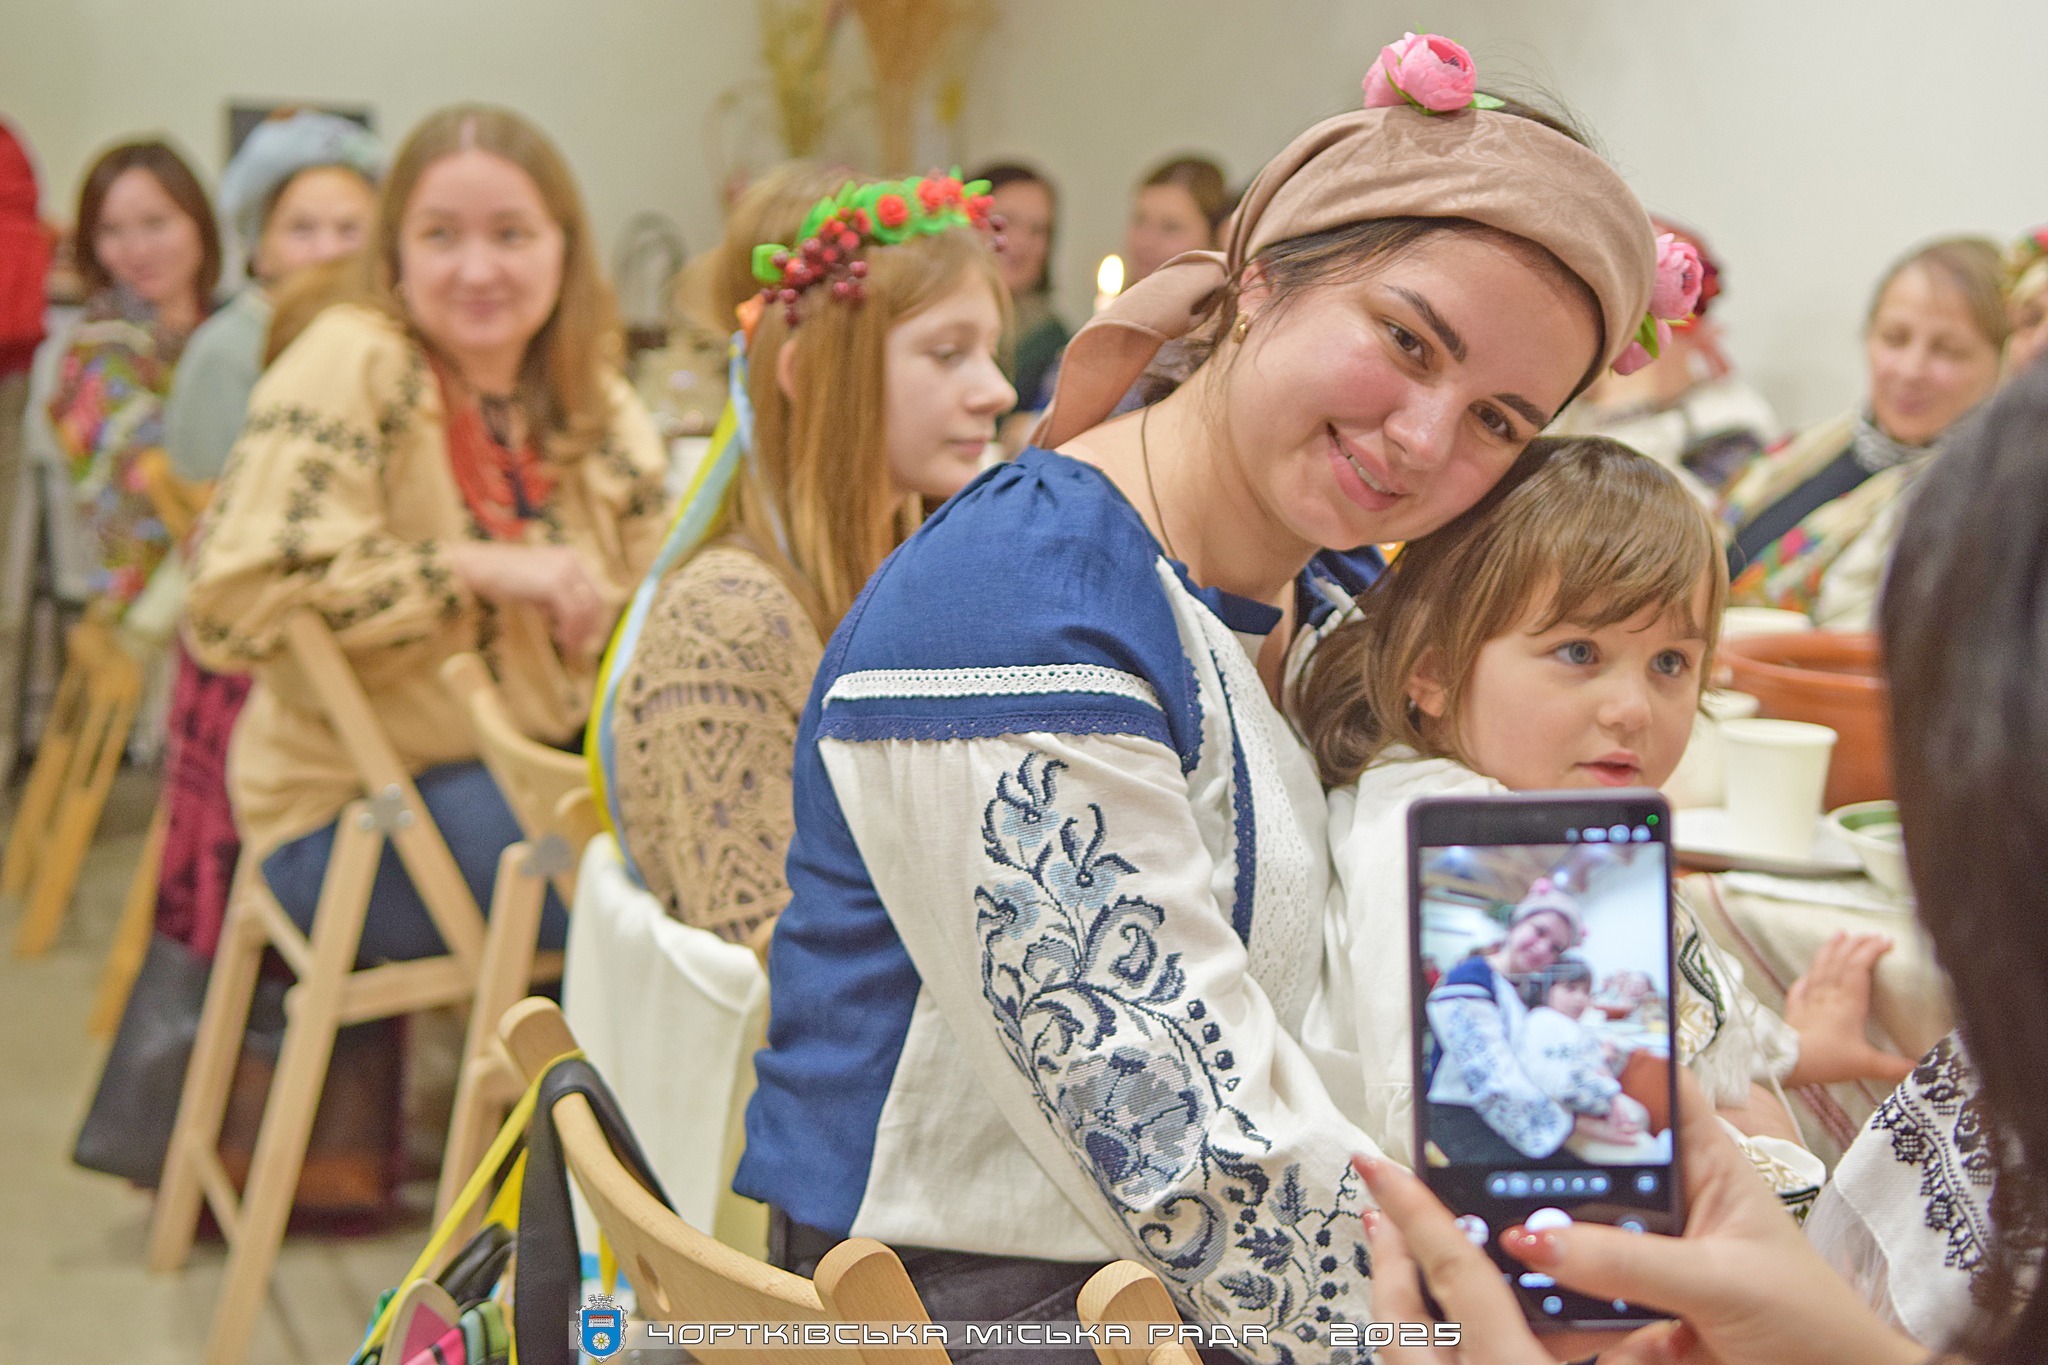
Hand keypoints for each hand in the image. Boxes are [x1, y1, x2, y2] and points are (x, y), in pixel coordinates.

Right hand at [446, 542, 610, 655]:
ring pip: (585, 609)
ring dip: (579, 632)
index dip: (593, 617)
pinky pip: (572, 613)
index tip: (585, 636)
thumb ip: (556, 599)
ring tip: (568, 646)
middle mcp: (571, 561)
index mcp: (570, 558)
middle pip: (595, 600)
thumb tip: (572, 624)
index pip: (594, 591)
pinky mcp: (554, 583)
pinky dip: (570, 630)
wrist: (479, 567)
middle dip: (589, 627)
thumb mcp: (537, 587)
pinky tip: (561, 639)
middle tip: (579, 646)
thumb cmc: (503, 578)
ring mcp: (564, 570)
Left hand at [1354, 1154, 1653, 1363]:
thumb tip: (1664, 1325)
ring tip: (1403, 1261)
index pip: (1453, 1271)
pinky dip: (1411, 1339)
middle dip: (1390, 1253)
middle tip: (1387, 1208)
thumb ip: (1637, 1355)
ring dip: (1395, 1296)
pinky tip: (1433, 1331)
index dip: (1418, 1212)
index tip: (1381, 1168)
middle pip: (1397, 1306)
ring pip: (1390, 1341)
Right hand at [1495, 1069, 1924, 1364]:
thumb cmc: (1811, 1325)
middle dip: (1536, 1154)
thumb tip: (1536, 1236)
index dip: (1595, 1057)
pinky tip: (1509, 1301)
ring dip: (1533, 1233)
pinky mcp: (1629, 1307)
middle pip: (1591, 1158)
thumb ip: (1630, 1261)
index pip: (1646, 1085)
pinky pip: (1572, 1298)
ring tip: (1479, 1226)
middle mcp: (1668, 1199)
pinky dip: (1543, 1303)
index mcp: (1704, 1163)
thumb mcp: (1721, 1281)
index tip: (1527, 1039)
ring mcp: (1646, 1253)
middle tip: (1473, 1144)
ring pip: (1574, 1228)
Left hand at [1782, 930, 1915, 1086]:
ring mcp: (1809, 1000)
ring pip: (1820, 967)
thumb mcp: (1867, 1064)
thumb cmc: (1828, 1059)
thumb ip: (1894, 1066)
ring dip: (1830, 949)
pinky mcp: (1794, 1009)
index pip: (1859, 966)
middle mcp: (1828, 994)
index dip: (1871, 950)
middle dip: (1855, 944)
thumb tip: (1921, 1069)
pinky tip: (1808, 974)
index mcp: (1848, 1002)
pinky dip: (1806, 977)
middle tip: (1868, 934)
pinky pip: (1800, 987)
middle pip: (1840, 961)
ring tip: (1838, 934)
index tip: (1886, 940)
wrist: (1789, 1062)